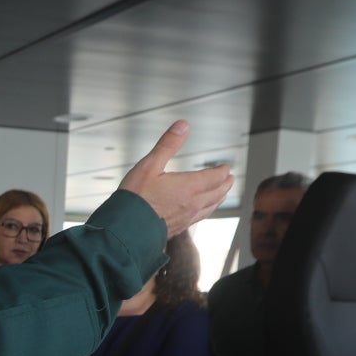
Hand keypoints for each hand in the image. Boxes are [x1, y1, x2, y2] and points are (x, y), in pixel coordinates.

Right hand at [120, 121, 234, 235]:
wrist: (126, 229)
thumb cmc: (135, 197)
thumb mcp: (149, 165)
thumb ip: (168, 144)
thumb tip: (182, 126)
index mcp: (189, 187)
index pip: (215, 177)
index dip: (222, 171)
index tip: (226, 167)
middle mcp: (193, 203)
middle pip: (218, 192)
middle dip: (225, 183)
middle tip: (230, 178)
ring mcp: (187, 217)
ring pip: (211, 206)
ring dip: (219, 197)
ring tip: (222, 193)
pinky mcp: (179, 227)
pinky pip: (201, 217)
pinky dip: (208, 209)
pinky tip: (202, 210)